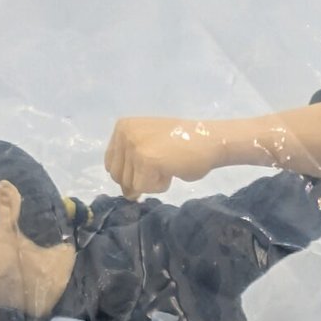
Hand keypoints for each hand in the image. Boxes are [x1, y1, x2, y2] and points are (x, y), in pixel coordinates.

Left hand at [103, 116, 219, 198]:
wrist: (208, 140)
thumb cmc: (183, 145)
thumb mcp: (149, 146)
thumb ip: (132, 163)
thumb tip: (126, 193)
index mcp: (122, 127)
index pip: (111, 164)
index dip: (129, 175)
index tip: (149, 169)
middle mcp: (124, 133)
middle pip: (118, 177)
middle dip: (140, 180)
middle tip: (162, 166)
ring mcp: (133, 146)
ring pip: (131, 184)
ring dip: (151, 183)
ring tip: (168, 165)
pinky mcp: (144, 160)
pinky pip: (144, 188)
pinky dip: (160, 186)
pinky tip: (171, 170)